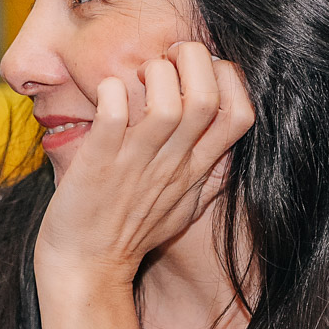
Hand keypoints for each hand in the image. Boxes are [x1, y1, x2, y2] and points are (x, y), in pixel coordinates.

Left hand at [34, 42, 254, 286]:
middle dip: (189, 60)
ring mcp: (136, 163)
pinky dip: (109, 92)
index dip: (228, 78)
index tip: (197, 72)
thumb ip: (206, 176)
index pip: (242, 114)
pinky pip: (112, 112)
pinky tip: (104, 96)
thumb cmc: (129, 234)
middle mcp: (173, 163)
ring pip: (167, 103)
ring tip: (133, 79)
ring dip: (151, 75)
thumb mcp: (183, 207)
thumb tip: (223, 147)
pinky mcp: (99, 163)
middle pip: (207, 97)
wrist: (86, 269)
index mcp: (196, 169)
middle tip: (163, 61)